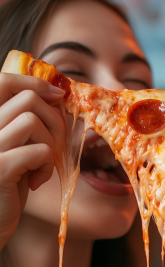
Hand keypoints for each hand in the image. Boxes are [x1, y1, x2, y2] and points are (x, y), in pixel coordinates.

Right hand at [0, 73, 64, 249]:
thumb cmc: (5, 186)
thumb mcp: (13, 147)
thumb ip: (22, 121)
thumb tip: (55, 92)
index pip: (4, 81)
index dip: (34, 82)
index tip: (57, 95)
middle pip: (27, 98)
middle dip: (53, 119)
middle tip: (54, 146)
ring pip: (32, 121)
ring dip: (49, 143)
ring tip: (42, 165)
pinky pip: (39, 150)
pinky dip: (46, 165)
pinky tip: (36, 181)